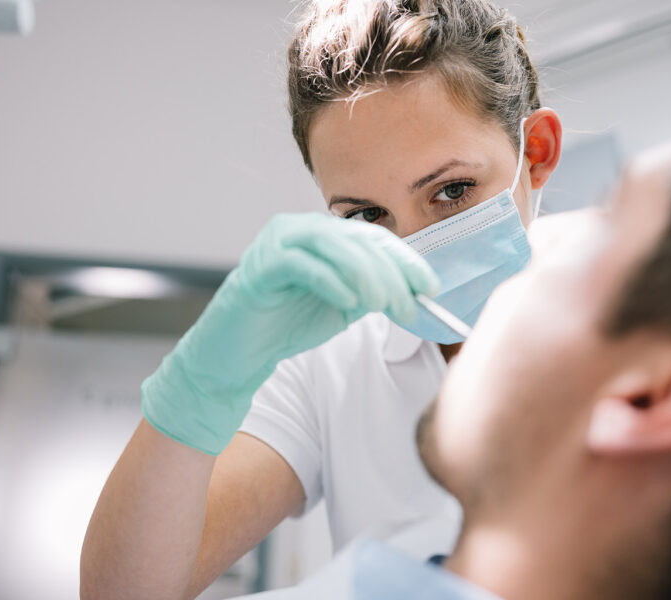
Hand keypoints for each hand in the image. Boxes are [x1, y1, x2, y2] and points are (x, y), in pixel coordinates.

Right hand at [142, 213, 438, 454]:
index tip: (430, 287)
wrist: (239, 354)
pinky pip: (302, 266)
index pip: (373, 237)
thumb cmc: (289, 325)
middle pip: (358, 240)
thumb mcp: (344, 306)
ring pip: (333, 246)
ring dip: (367, 276)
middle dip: (391, 274)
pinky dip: (331, 282)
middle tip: (409, 306)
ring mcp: (276, 244)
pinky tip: (351, 303)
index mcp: (322, 234)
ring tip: (384, 306)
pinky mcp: (259, 268)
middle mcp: (298, 229)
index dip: (405, 261)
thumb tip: (415, 292)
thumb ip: (374, 293)